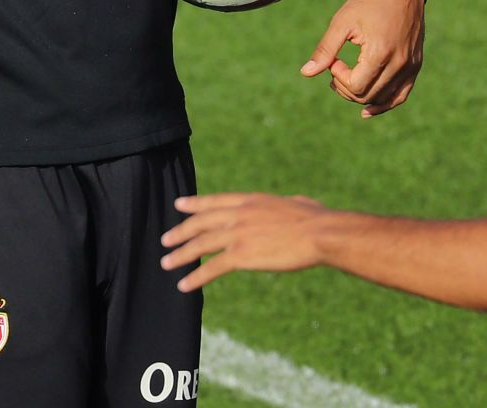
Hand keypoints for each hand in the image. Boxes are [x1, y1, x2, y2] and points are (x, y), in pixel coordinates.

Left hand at [160, 193, 327, 291]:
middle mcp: (239, 214)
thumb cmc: (317, 219)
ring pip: (200, 245)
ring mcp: (238, 233)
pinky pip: (212, 267)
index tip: (179, 205)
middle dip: (181, 231)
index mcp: (251, 200)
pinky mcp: (242, 255)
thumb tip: (298, 203)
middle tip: (166, 240)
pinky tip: (184, 285)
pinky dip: (196, 277)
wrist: (320, 232)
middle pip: (201, 222)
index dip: (195, 204)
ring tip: (166, 263)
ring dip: (180, 255)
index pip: (215, 201)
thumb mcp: (299, 203)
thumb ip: (291, 203)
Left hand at [301, 0, 423, 117]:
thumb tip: (306, 73)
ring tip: (347, 80)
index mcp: (380, 53)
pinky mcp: (415, 65)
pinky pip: (401, 95)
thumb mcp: (342, 22)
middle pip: (367, 96)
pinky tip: (367, 110)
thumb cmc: (368, 2)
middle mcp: (399, 63)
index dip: (338, 77)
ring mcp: (410, 66)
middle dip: (346, 88)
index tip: (334, 59)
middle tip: (336, 69)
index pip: (355, 86)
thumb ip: (325, 49)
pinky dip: (385, 104)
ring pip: (383, 98)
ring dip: (361, 96)